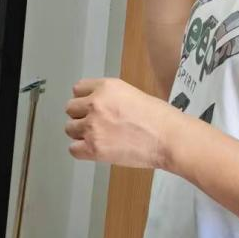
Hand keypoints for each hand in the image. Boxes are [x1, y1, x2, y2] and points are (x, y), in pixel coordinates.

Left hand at [65, 77, 185, 169]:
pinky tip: (95, 150)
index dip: (84, 100)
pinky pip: (73, 149)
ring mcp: (92, 125)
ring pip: (69, 128)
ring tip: (98, 138)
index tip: (92, 108)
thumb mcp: (131, 94)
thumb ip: (110, 99)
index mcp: (105, 87)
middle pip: (70, 109)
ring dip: (81, 134)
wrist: (169, 138)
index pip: (78, 89)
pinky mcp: (93, 148)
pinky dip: (82, 151)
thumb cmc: (159, 117)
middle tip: (96, 125)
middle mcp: (95, 103)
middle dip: (81, 116)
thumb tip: (100, 109)